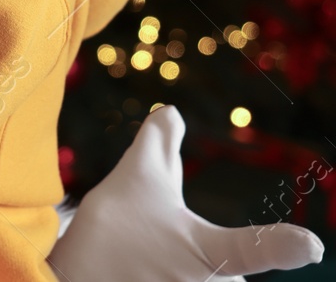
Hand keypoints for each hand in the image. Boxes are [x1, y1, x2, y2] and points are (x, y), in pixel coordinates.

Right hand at [48, 106, 322, 281]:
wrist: (66, 281)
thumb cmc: (110, 232)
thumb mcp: (134, 181)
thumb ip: (158, 147)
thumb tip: (172, 111)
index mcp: (208, 251)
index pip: (254, 249)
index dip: (283, 247)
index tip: (311, 247)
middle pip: (228, 275)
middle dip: (195, 263)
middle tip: (151, 253)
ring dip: (177, 274)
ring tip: (141, 272)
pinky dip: (167, 280)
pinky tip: (145, 277)